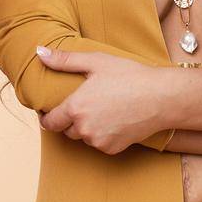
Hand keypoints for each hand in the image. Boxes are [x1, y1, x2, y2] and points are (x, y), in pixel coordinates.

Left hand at [35, 45, 170, 154]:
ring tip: (105, 109)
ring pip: (84, 137)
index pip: (50, 122)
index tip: (51, 112)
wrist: (162, 97)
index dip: (47, 117)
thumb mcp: (97, 62)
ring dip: (88, 127)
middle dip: (72, 119)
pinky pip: (100, 143)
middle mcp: (84, 128)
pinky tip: (116, 119)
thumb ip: (65, 60)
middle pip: (67, 130)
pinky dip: (104, 135)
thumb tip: (39, 53)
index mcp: (75, 107)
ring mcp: (98, 141)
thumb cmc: (130, 76)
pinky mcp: (112, 149)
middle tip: (88, 103)